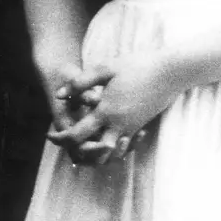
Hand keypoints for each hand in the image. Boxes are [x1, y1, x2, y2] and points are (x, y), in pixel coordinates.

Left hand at [47, 53, 178, 165]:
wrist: (170, 73)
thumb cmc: (137, 66)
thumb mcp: (105, 68)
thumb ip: (81, 82)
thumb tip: (59, 95)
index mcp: (106, 111)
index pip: (77, 135)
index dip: (61, 138)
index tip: (50, 136)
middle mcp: (118, 125)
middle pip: (93, 152)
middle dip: (77, 151)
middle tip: (66, 144)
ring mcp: (131, 128)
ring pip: (110, 154)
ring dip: (95, 153)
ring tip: (83, 144)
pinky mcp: (139, 127)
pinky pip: (122, 147)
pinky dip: (110, 148)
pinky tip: (102, 137)